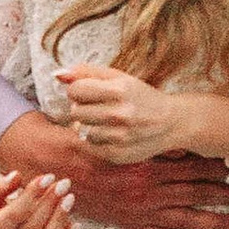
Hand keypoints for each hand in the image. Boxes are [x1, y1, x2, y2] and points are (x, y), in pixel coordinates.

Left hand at [59, 64, 186, 162]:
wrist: (171, 122)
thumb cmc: (141, 97)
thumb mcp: (119, 78)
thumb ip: (86, 73)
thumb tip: (57, 74)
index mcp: (120, 91)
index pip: (75, 90)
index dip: (79, 90)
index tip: (89, 92)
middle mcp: (120, 115)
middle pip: (75, 111)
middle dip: (83, 107)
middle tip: (101, 107)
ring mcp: (119, 138)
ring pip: (81, 131)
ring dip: (89, 125)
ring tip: (107, 121)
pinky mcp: (117, 155)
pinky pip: (90, 146)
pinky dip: (96, 140)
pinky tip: (111, 134)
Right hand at [74, 153, 228, 228]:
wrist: (63, 171)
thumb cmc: (94, 149)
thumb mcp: (126, 141)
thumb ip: (156, 144)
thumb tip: (186, 146)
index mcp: (150, 167)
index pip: (194, 168)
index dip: (221, 170)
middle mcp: (150, 192)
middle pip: (198, 195)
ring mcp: (143, 211)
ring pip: (187, 219)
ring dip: (216, 223)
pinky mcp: (133, 224)